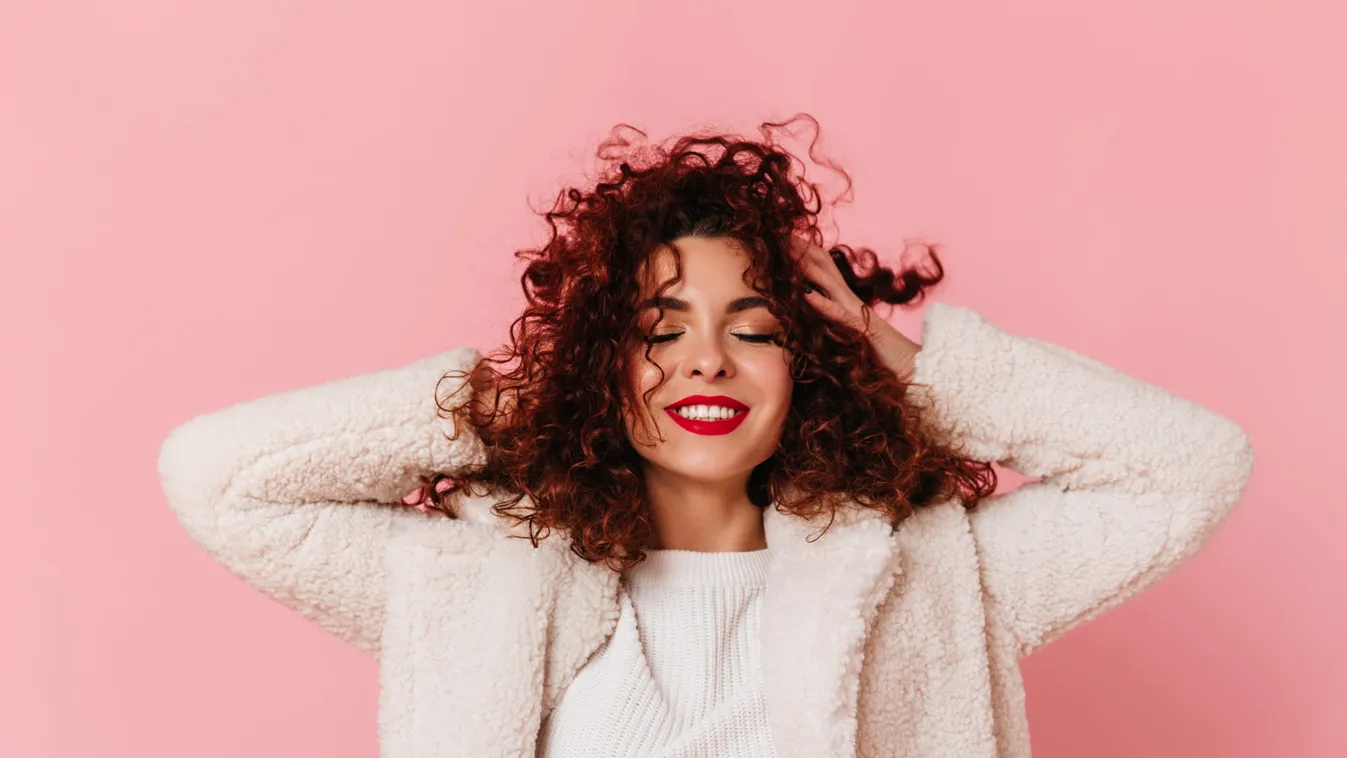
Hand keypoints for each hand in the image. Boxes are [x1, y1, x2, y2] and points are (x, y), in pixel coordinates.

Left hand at [789, 235, 921, 381]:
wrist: (915, 369)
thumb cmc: (884, 358)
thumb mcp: (852, 334)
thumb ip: (837, 323)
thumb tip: (817, 313)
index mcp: (849, 302)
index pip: (825, 270)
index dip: (806, 252)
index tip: (784, 238)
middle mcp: (852, 302)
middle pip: (825, 267)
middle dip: (802, 249)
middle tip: (778, 231)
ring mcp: (857, 314)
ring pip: (829, 284)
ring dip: (806, 266)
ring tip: (784, 250)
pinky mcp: (862, 332)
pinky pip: (838, 315)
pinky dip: (821, 304)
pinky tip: (804, 294)